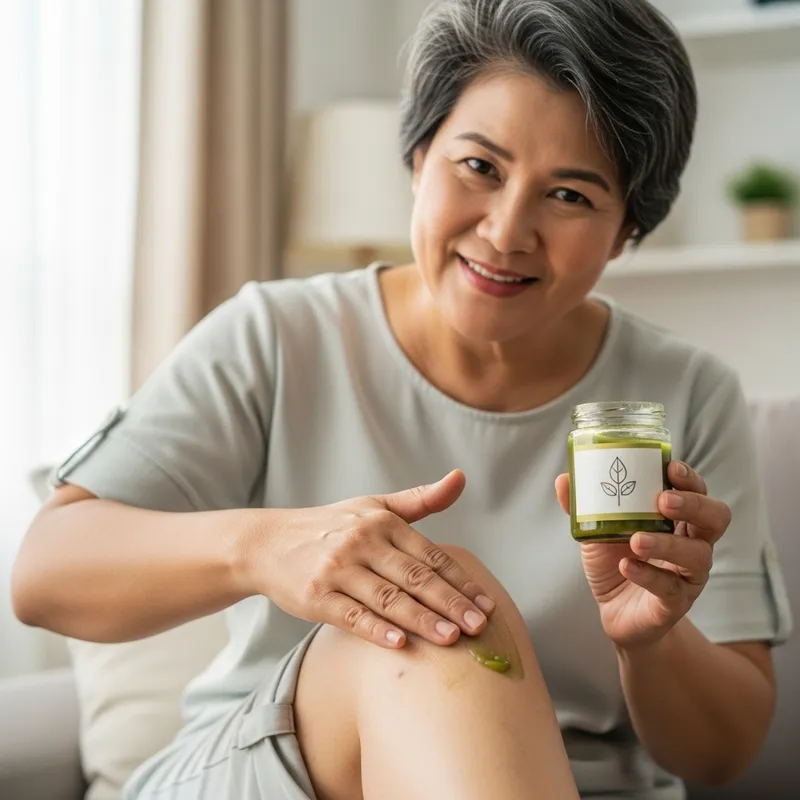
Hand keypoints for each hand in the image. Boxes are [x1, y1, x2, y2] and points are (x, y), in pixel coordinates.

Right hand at [248, 470, 494, 649]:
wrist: (268, 542)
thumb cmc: (331, 526)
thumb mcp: (373, 505)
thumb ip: (419, 499)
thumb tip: (460, 478)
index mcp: (381, 522)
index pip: (429, 555)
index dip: (460, 580)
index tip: (486, 603)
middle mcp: (361, 542)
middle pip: (414, 576)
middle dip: (449, 602)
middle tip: (479, 626)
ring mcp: (337, 569)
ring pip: (387, 597)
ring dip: (421, 619)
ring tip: (450, 638)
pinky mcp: (315, 595)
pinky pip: (350, 615)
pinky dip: (375, 629)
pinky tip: (400, 643)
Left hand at [555, 461, 730, 648]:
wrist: (616, 613)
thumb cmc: (615, 562)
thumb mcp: (598, 531)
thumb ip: (583, 507)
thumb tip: (563, 480)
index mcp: (678, 519)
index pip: (697, 491)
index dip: (689, 478)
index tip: (670, 467)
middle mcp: (693, 544)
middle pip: (716, 517)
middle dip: (693, 504)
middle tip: (663, 500)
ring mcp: (688, 575)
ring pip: (698, 555)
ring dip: (667, 544)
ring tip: (637, 540)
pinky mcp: (675, 603)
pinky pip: (670, 588)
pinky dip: (647, 575)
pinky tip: (626, 566)